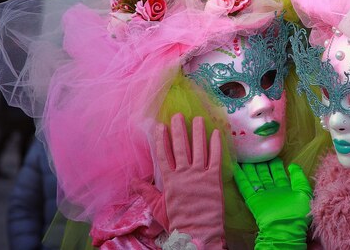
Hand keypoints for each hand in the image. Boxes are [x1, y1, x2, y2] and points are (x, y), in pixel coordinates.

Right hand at [135, 114, 224, 248]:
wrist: (198, 234)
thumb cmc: (177, 222)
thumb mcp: (158, 208)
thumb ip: (147, 192)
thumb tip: (134, 181)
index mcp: (170, 181)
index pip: (163, 155)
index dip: (162, 139)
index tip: (161, 126)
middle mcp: (184, 174)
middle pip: (181, 147)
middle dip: (179, 130)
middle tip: (178, 115)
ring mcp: (200, 175)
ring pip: (199, 149)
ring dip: (198, 132)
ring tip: (198, 118)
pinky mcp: (214, 179)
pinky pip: (215, 158)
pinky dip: (215, 145)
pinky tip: (215, 133)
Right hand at [234, 158, 311, 248]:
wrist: (285, 230)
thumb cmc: (297, 212)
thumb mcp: (304, 192)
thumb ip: (299, 177)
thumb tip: (292, 165)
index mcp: (285, 190)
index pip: (279, 174)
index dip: (275, 164)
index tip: (271, 154)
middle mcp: (273, 192)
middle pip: (265, 175)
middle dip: (261, 164)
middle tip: (257, 153)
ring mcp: (262, 196)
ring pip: (255, 179)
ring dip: (250, 168)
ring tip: (246, 157)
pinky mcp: (253, 200)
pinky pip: (245, 187)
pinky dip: (240, 177)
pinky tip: (235, 168)